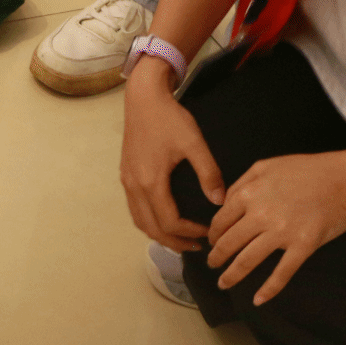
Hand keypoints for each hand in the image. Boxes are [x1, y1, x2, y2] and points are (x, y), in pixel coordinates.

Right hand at [120, 59, 225, 251]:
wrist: (143, 98)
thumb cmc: (170, 118)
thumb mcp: (194, 143)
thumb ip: (208, 172)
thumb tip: (220, 201)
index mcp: (151, 181)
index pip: (168, 222)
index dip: (188, 232)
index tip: (207, 233)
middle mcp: (134, 186)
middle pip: (151, 228)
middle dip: (173, 241)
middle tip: (195, 246)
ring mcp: (127, 181)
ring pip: (139, 220)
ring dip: (158, 233)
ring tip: (180, 238)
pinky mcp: (125, 175)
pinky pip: (134, 208)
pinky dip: (148, 221)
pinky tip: (163, 218)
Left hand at [207, 151, 345, 304]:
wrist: (345, 179)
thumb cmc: (307, 170)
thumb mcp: (266, 166)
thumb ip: (241, 184)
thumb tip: (222, 204)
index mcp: (250, 194)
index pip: (221, 221)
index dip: (213, 234)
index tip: (212, 242)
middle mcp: (261, 215)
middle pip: (229, 243)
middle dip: (216, 257)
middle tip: (213, 265)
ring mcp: (282, 233)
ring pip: (247, 260)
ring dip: (232, 275)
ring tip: (223, 283)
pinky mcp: (303, 246)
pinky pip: (282, 273)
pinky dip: (268, 290)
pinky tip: (257, 300)